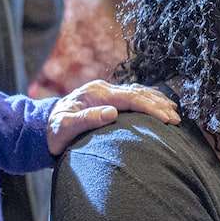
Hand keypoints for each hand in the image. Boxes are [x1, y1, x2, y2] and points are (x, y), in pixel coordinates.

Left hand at [45, 80, 179, 154]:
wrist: (42, 126)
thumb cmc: (53, 131)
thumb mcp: (64, 128)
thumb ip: (86, 120)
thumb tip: (112, 113)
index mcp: (96, 93)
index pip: (130, 98)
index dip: (151, 107)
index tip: (167, 119)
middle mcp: (103, 89)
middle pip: (138, 93)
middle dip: (159, 104)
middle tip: (177, 119)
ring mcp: (105, 91)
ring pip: (137, 91)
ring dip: (157, 100)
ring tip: (174, 112)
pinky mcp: (107, 97)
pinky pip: (132, 94)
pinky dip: (148, 98)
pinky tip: (159, 105)